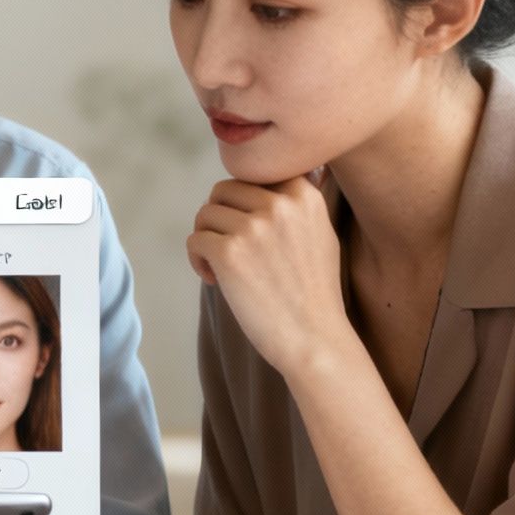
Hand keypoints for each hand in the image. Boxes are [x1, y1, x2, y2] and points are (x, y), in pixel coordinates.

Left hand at [185, 176, 356, 378]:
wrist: (315, 339)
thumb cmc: (313, 292)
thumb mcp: (319, 234)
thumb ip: (295, 205)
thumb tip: (261, 181)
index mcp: (303, 196)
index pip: (254, 174)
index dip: (243, 201)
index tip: (247, 228)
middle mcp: (279, 205)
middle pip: (223, 190)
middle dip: (219, 218)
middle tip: (229, 248)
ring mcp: (253, 227)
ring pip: (205, 214)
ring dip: (207, 240)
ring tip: (223, 268)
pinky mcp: (229, 253)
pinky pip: (195, 240)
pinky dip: (197, 260)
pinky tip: (215, 279)